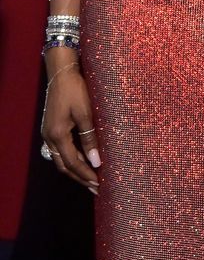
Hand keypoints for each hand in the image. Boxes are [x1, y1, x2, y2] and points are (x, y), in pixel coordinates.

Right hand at [41, 64, 100, 190]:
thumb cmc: (75, 89)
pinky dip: (72, 159)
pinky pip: (61, 150)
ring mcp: (48, 133)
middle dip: (80, 178)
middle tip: (96, 188)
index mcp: (57, 135)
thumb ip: (90, 138)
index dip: (86, 175)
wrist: (62, 71)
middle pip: (64, 166)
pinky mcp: (52, 127)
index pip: (72, 163)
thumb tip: (96, 162)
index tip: (99, 185)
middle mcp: (49, 137)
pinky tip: (83, 160)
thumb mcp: (85, 113)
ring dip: (76, 170)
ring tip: (91, 178)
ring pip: (62, 159)